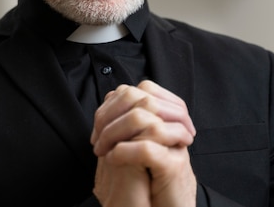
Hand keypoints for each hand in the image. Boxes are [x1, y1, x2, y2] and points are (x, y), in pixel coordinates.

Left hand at [91, 80, 196, 206]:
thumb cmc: (154, 182)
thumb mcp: (139, 146)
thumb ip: (130, 123)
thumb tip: (108, 99)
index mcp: (166, 119)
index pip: (138, 90)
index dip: (113, 103)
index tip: (98, 128)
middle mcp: (174, 127)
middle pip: (141, 98)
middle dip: (110, 115)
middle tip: (97, 139)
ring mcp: (176, 145)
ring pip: (142, 118)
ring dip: (112, 132)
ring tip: (103, 150)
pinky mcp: (174, 167)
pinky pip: (146, 149)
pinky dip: (124, 151)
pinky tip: (114, 159)